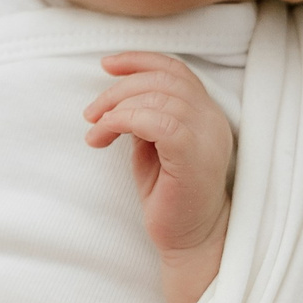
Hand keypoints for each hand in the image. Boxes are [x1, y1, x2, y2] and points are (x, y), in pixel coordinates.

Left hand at [83, 52, 232, 260]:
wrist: (191, 241)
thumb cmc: (171, 199)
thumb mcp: (154, 149)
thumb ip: (146, 118)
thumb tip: (120, 98)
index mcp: (206, 114)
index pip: (176, 70)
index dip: (140, 60)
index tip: (107, 65)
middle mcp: (212, 119)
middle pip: (163, 79)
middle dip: (118, 88)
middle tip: (90, 112)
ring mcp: (206, 136)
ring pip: (157, 96)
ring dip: (115, 107)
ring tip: (95, 130)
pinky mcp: (192, 154)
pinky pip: (155, 120)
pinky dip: (123, 121)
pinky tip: (104, 137)